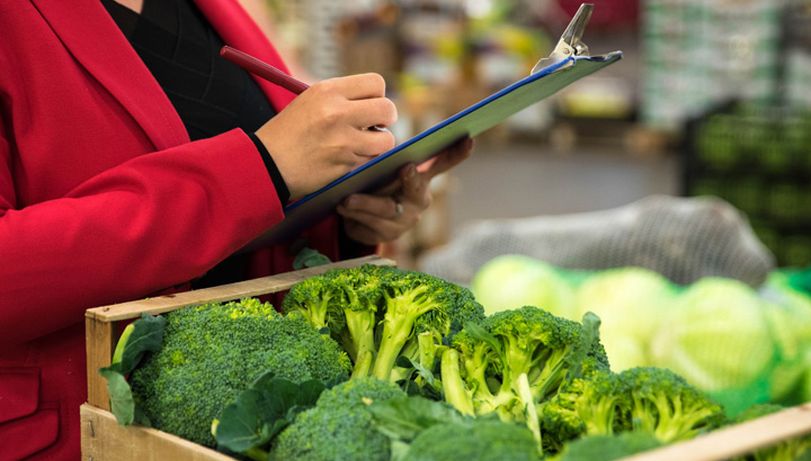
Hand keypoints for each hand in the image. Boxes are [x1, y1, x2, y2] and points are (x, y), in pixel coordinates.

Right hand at [255, 73, 396, 199]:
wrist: (266, 163)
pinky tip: (347, 158)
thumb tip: (376, 101)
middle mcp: (337, 113)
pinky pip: (370, 160)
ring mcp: (343, 141)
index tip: (370, 105)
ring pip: (386, 140)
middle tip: (376, 126)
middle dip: (386, 119)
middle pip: (387, 109)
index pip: (376, 83)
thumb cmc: (288, 132)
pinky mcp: (344, 165)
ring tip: (362, 144)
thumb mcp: (309, 101)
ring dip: (378, 144)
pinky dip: (364, 160)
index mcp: (327, 91)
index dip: (378, 95)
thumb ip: (341, 97)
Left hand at [337, 137, 473, 244]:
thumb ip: (386, 156)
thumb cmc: (375, 181)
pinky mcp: (385, 237)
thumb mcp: (383, 166)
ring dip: (366, 205)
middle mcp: (418, 201)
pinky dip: (353, 218)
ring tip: (346, 200)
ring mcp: (403, 222)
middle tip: (407, 167)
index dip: (457, 153)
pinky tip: (341, 209)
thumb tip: (373, 133)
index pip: (443, 163)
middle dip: (411, 180)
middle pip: (416, 191)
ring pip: (386, 212)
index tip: (467, 139)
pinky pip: (368, 227)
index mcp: (422, 178)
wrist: (359, 215)